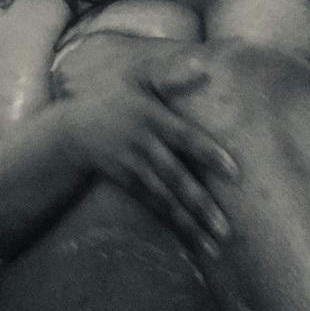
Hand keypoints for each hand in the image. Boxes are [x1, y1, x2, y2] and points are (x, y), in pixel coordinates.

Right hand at [56, 37, 236, 257]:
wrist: (75, 129)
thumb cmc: (118, 99)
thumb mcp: (140, 80)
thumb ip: (172, 75)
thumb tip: (205, 65)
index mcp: (152, 118)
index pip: (185, 137)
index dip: (208, 153)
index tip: (234, 170)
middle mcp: (144, 146)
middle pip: (175, 178)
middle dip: (200, 204)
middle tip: (226, 227)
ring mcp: (134, 168)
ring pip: (166, 199)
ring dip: (190, 223)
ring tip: (215, 245)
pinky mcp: (129, 184)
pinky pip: (155, 207)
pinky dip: (175, 226)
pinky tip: (194, 242)